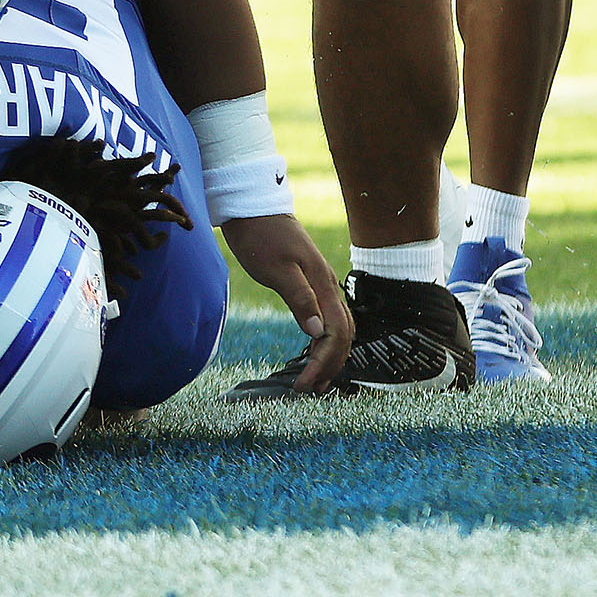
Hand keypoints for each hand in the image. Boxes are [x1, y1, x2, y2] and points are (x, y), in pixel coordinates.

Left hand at [219, 213, 351, 392]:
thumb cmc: (261, 236)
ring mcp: (321, 283)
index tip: (305, 385)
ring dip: (330, 355)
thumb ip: (299, 298)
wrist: (253, 207)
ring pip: (338, 327)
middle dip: (331, 365)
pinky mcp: (310, 282)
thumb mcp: (276, 269)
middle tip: (310, 389)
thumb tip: (318, 332)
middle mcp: (328, 286)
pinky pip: (327, 317)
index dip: (324, 362)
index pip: (336, 334)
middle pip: (343, 335)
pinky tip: (312, 348)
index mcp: (323, 285)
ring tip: (316, 380)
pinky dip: (323, 339)